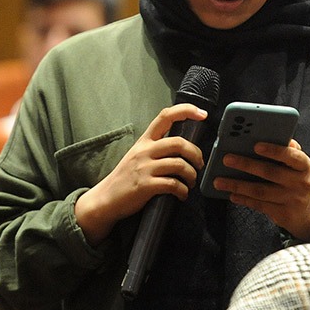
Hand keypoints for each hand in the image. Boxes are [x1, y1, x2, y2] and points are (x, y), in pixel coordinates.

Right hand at [74, 103, 206, 245]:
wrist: (106, 198)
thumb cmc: (126, 177)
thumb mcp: (138, 154)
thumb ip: (157, 147)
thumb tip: (184, 146)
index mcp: (145, 140)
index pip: (166, 116)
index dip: (186, 111)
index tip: (203, 114)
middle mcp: (145, 150)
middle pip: (179, 143)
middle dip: (196, 154)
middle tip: (199, 165)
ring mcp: (144, 168)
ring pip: (179, 165)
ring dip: (191, 175)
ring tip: (191, 183)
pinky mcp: (145, 185)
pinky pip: (173, 184)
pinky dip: (183, 191)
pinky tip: (182, 194)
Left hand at [210, 138, 309, 239]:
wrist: (305, 210)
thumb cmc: (293, 178)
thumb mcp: (295, 163)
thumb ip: (285, 149)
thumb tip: (267, 136)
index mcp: (303, 165)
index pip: (291, 155)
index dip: (274, 150)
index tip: (256, 145)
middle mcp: (300, 182)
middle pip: (270, 172)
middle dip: (246, 165)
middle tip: (226, 159)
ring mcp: (291, 200)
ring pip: (261, 191)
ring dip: (238, 185)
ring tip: (218, 181)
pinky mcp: (282, 214)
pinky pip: (259, 205)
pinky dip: (243, 199)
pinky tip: (231, 194)